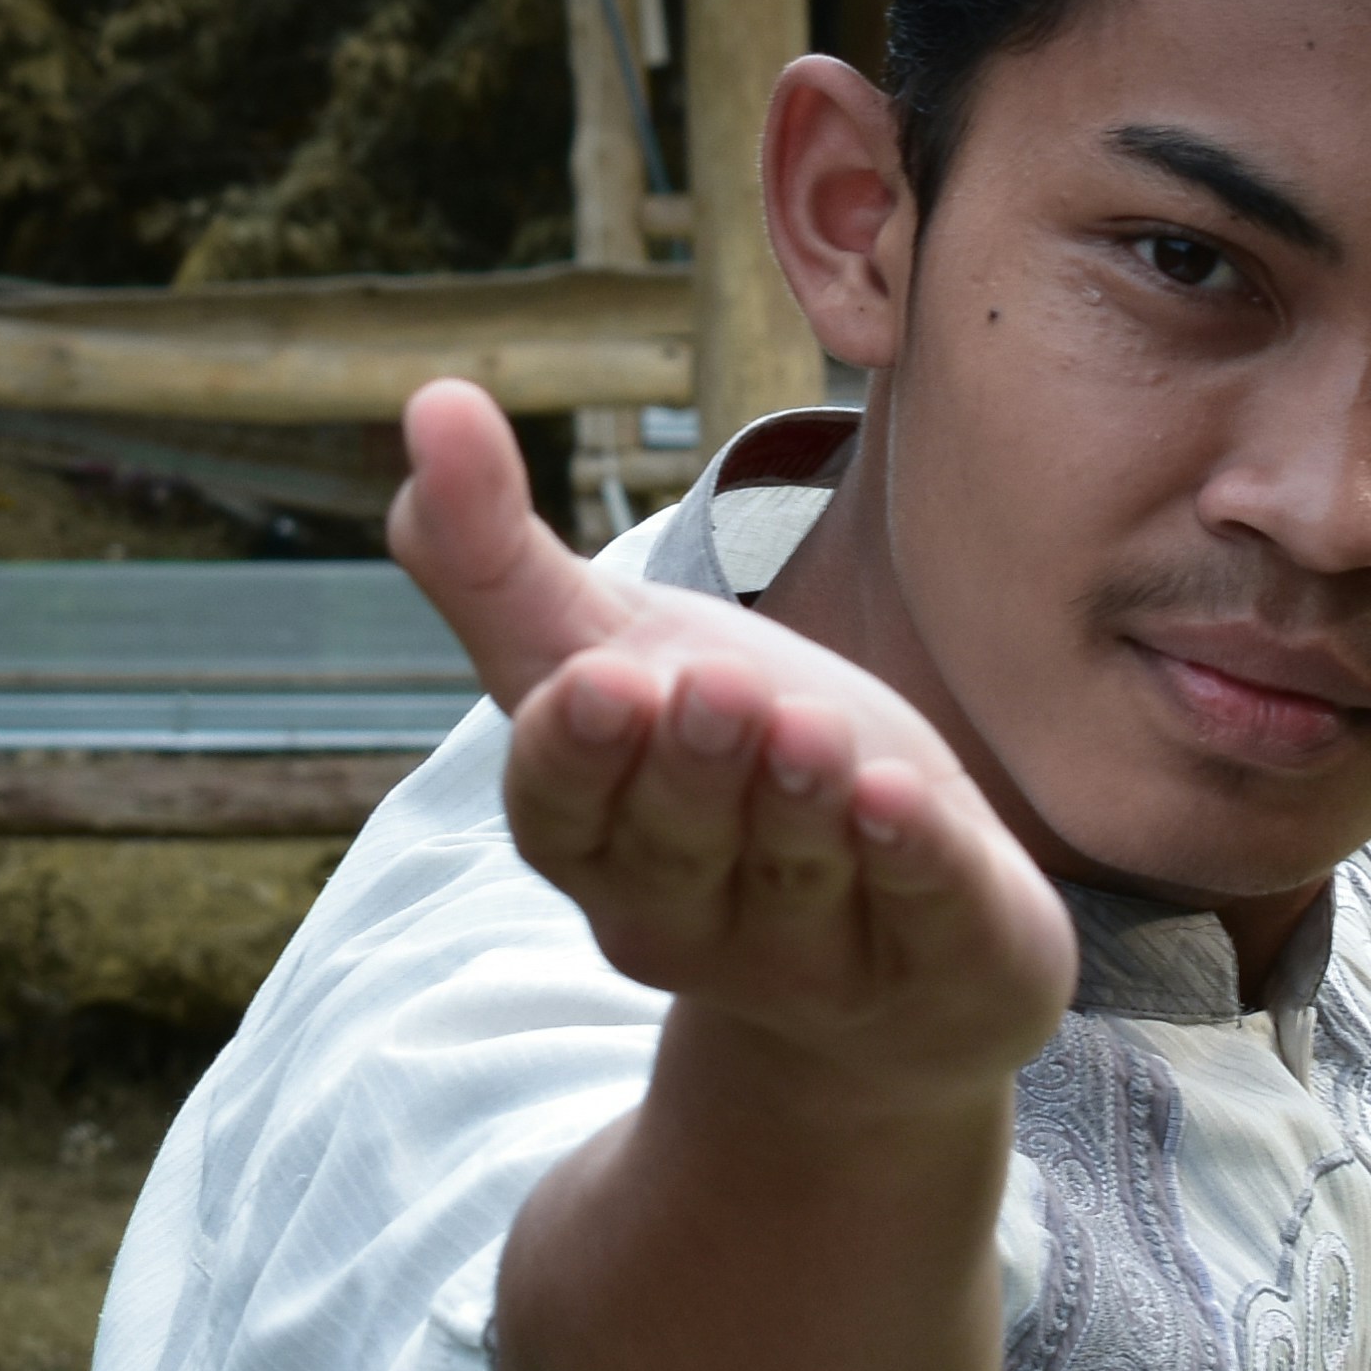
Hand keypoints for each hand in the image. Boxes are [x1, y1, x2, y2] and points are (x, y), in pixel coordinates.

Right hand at [387, 384, 1072, 1107]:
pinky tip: (908, 801)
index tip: (597, 683)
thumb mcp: (614, 654)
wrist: (893, 933)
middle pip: (674, 852)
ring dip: (799, 805)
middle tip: (714, 686)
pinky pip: (924, 926)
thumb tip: (431, 401)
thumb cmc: (731, 771)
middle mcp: (686, 918)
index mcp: (597, 843)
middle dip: (691, 769)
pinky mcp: (940, 968)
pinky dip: (915, 868)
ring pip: (795, 885)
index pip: (561, 814)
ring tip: (810, 725)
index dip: (578, 758)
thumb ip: (503, 560)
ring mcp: (812, 959)